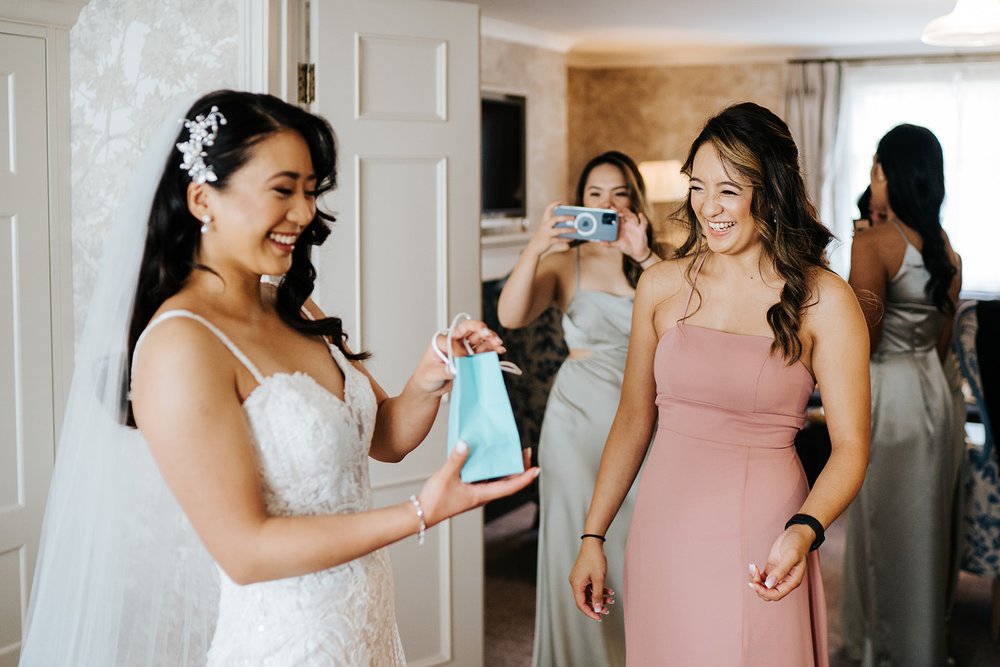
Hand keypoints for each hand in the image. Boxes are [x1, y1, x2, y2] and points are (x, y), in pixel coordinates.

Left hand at [413, 319, 505, 395]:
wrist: (430, 387)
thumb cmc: (426, 377)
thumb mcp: (430, 374)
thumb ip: (442, 371)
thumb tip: (453, 369)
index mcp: (441, 340)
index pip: (453, 337)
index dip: (459, 349)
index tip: (460, 360)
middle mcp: (454, 341)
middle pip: (469, 329)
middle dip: (481, 330)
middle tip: (489, 334)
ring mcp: (463, 348)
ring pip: (479, 338)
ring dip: (490, 339)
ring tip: (498, 343)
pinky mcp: (471, 357)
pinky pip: (483, 350)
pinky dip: (492, 349)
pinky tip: (499, 350)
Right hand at [417, 443, 537, 526]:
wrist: (421, 514)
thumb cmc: (434, 500)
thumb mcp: (446, 477)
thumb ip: (456, 459)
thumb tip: (466, 443)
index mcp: (482, 495)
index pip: (510, 487)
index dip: (525, 478)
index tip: (537, 470)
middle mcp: (483, 495)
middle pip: (508, 482)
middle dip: (519, 468)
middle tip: (525, 451)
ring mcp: (476, 493)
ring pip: (497, 480)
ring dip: (506, 468)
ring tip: (512, 452)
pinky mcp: (469, 490)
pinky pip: (485, 478)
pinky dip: (492, 468)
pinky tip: (489, 457)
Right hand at [525, 201, 575, 257]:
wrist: (533, 248)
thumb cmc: (542, 238)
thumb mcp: (546, 230)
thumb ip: (555, 227)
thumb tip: (569, 226)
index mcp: (544, 221)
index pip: (547, 209)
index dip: (554, 204)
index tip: (561, 201)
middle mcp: (544, 226)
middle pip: (555, 219)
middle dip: (566, 217)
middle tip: (574, 217)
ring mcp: (546, 233)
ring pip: (559, 230)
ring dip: (568, 230)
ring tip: (576, 229)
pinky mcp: (548, 241)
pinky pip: (559, 239)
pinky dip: (566, 239)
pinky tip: (572, 238)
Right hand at [569, 539, 615, 619]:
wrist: (593, 543)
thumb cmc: (595, 559)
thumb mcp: (599, 579)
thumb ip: (597, 595)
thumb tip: (597, 609)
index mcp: (576, 584)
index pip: (581, 604)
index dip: (590, 612)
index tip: (599, 618)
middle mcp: (575, 582)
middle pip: (585, 600)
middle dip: (596, 605)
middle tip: (607, 610)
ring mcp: (579, 578)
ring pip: (589, 593)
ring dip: (599, 597)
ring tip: (611, 599)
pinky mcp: (583, 575)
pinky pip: (590, 587)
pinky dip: (599, 590)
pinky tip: (609, 591)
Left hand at [605, 207, 651, 262]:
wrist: (636, 252)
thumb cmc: (627, 246)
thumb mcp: (617, 244)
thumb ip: (609, 243)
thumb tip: (600, 243)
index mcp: (622, 225)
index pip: (619, 214)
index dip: (615, 210)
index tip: (610, 208)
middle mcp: (628, 223)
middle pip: (625, 213)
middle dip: (621, 210)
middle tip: (614, 210)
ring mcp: (635, 226)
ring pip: (633, 216)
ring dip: (628, 214)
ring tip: (622, 214)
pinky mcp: (641, 230)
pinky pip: (643, 223)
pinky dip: (643, 218)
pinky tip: (640, 215)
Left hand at [748, 525, 811, 600]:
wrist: (797, 534)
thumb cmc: (797, 544)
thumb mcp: (790, 556)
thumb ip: (781, 570)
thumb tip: (769, 584)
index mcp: (792, 581)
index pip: (776, 594)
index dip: (764, 592)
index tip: (754, 583)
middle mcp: (785, 581)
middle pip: (769, 594)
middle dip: (759, 587)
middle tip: (753, 573)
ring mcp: (777, 575)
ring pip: (764, 587)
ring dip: (755, 581)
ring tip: (752, 568)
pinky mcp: (771, 569)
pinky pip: (761, 578)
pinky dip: (755, 575)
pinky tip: (752, 567)